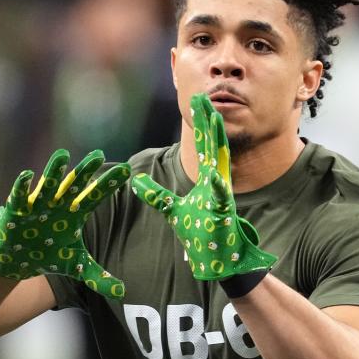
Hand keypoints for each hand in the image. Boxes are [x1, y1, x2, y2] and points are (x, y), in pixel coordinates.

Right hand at [0, 149, 129, 299]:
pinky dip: (22, 187)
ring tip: (62, 156)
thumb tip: (123, 292)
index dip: (109, 184)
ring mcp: (38, 205)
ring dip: (54, 171)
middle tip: (99, 154)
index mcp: (75, 213)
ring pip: (48, 185)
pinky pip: (20, 197)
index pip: (96, 196)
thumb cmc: (48, 256)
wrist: (16, 262)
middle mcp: (58, 204)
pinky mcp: (17, 211)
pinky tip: (27, 175)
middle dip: (85, 170)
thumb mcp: (76, 266)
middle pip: (74, 185)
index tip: (127, 171)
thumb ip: (99, 277)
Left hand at [131, 93, 276, 285]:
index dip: (201, 123)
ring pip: (221, 164)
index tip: (197, 101)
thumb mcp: (172, 210)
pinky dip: (219, 188)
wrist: (217, 261)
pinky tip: (215, 176)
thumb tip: (135, 181)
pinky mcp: (223, 216)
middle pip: (213, 146)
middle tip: (205, 97)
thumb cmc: (202, 233)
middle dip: (209, 122)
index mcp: (207, 179)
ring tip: (216, 119)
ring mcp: (222, 197)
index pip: (204, 145)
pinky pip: (222, 200)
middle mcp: (217, 183)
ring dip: (218, 142)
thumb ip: (156, 194)